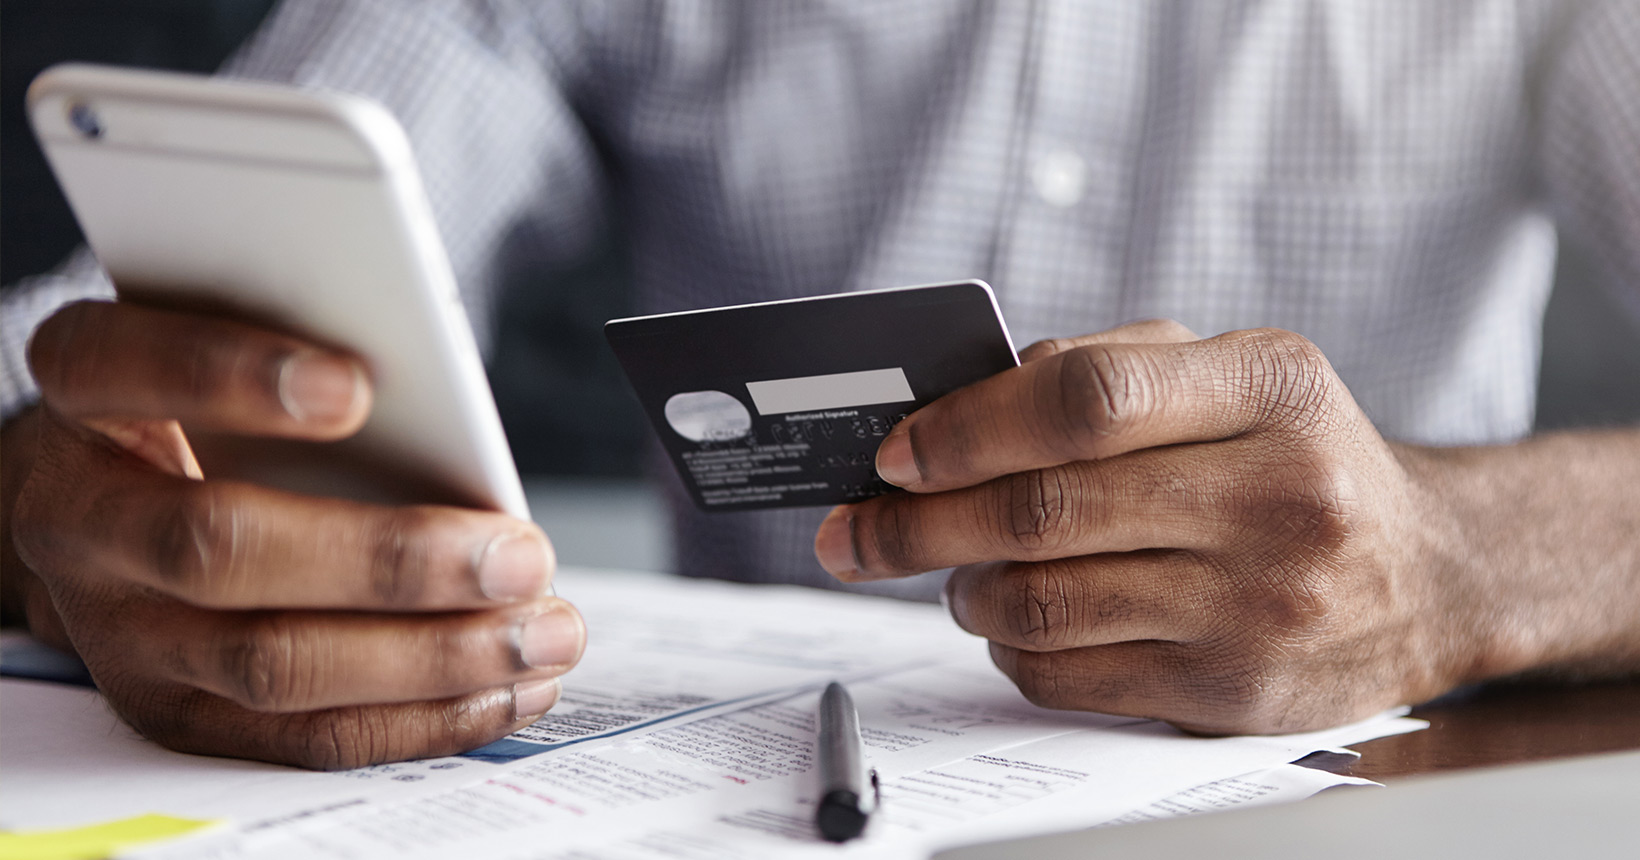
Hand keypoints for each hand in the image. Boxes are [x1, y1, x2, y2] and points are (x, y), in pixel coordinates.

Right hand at [6, 300, 584, 768]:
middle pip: (218, 550)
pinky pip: (303, 737)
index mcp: (85, 397)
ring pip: (272, 666)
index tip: (355, 387)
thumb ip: (308, 359)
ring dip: (432, 657)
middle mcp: (82, 521)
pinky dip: (422, 718)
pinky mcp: (177, 713)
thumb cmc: (206, 411)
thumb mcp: (232, 352)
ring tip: (543, 633)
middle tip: (517, 556)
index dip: (232, 375)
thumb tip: (447, 414)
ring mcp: (120, 633)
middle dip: (387, 561)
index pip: (124, 367)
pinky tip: (509, 688)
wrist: (106, 510)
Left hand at [814, 320, 1461, 733]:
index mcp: (1271, 386)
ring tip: (954, 570)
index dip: (966, 428)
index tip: (895, 454)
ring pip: (1044, 603)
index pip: (1085, 401)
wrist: (1431, 575)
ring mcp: (1260, 604)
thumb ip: (1107, 368)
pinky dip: (1010, 648)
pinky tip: (1011, 620)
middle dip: (919, 524)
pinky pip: (1071, 678)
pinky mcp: (1237, 692)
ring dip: (963, 588)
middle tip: (859, 532)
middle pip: (1044, 511)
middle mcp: (1277, 495)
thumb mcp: (1235, 371)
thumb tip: (957, 404)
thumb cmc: (1299, 456)